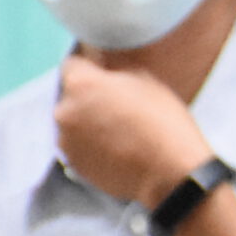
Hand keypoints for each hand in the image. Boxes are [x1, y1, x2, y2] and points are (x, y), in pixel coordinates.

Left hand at [54, 55, 213, 207]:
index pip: (73, 64)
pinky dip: (94, 147)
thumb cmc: (163, 124)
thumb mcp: (147, 82)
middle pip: (72, 96)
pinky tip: (120, 149)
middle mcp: (65, 111)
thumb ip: (117, 72)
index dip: (92, 68)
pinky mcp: (74, 165)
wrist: (170, 172)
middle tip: (121, 108)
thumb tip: (107, 72)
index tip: (107, 76)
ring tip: (123, 133)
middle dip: (91, 99)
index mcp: (81, 84)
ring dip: (90, 124)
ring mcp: (67, 141)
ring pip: (75, 123)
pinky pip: (80, 148)